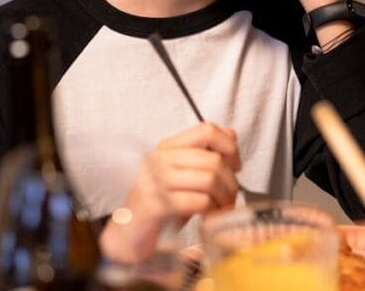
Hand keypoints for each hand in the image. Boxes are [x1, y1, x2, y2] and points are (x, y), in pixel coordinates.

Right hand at [99, 122, 240, 261]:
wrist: (129, 234)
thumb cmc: (159, 205)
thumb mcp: (184, 176)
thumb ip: (206, 155)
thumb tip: (231, 133)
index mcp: (168, 147)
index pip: (207, 130)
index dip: (229, 147)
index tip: (235, 167)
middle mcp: (160, 159)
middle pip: (213, 160)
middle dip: (230, 183)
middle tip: (230, 198)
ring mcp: (155, 180)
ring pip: (209, 180)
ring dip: (223, 199)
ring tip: (220, 209)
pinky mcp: (156, 204)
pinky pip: (198, 201)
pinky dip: (211, 212)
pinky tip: (208, 218)